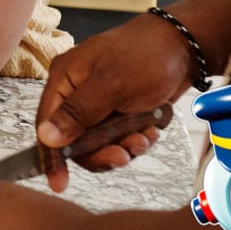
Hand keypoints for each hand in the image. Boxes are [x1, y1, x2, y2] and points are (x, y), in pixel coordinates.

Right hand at [33, 11, 192, 190]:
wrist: (184, 46)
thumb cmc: (146, 56)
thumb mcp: (111, 85)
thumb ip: (77, 113)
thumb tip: (46, 137)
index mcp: (65, 79)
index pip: (47, 124)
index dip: (52, 156)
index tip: (59, 183)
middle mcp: (76, 92)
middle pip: (74, 139)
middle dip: (100, 152)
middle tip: (122, 157)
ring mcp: (99, 102)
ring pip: (98, 142)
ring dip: (122, 147)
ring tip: (143, 140)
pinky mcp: (119, 110)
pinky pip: (118, 138)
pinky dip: (134, 141)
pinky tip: (150, 132)